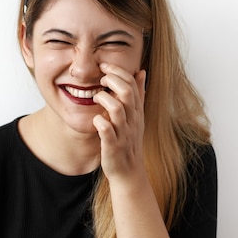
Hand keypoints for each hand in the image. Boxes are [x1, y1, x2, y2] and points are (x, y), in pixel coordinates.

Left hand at [92, 63, 146, 183]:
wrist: (129, 172)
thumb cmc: (129, 141)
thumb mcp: (137, 116)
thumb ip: (138, 94)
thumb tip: (141, 71)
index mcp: (136, 111)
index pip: (132, 84)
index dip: (118, 71)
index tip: (104, 66)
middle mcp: (132, 120)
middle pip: (126, 93)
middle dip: (112, 81)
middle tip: (100, 79)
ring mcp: (123, 133)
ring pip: (117, 110)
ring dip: (105, 99)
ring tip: (96, 97)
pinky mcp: (113, 147)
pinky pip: (107, 132)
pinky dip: (100, 123)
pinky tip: (95, 120)